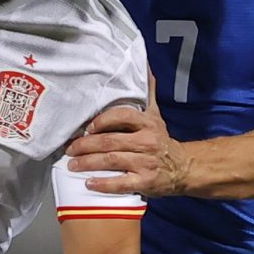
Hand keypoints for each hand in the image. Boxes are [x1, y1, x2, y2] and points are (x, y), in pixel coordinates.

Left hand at [66, 91, 190, 196]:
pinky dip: (103, 183)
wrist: (183, 167)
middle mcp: (147, 141)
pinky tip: (89, 183)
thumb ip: (148, 94)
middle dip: (86, 145)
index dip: (102, 121)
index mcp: (147, 123)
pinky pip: (121, 183)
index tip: (87, 127)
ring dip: (88, 163)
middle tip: (70, 149)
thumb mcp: (156, 116)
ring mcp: (146, 163)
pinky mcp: (145, 182)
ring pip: (112, 160)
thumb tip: (145, 69)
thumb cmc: (161, 141)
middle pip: (110, 141)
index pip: (122, 116)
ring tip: (73, 165)